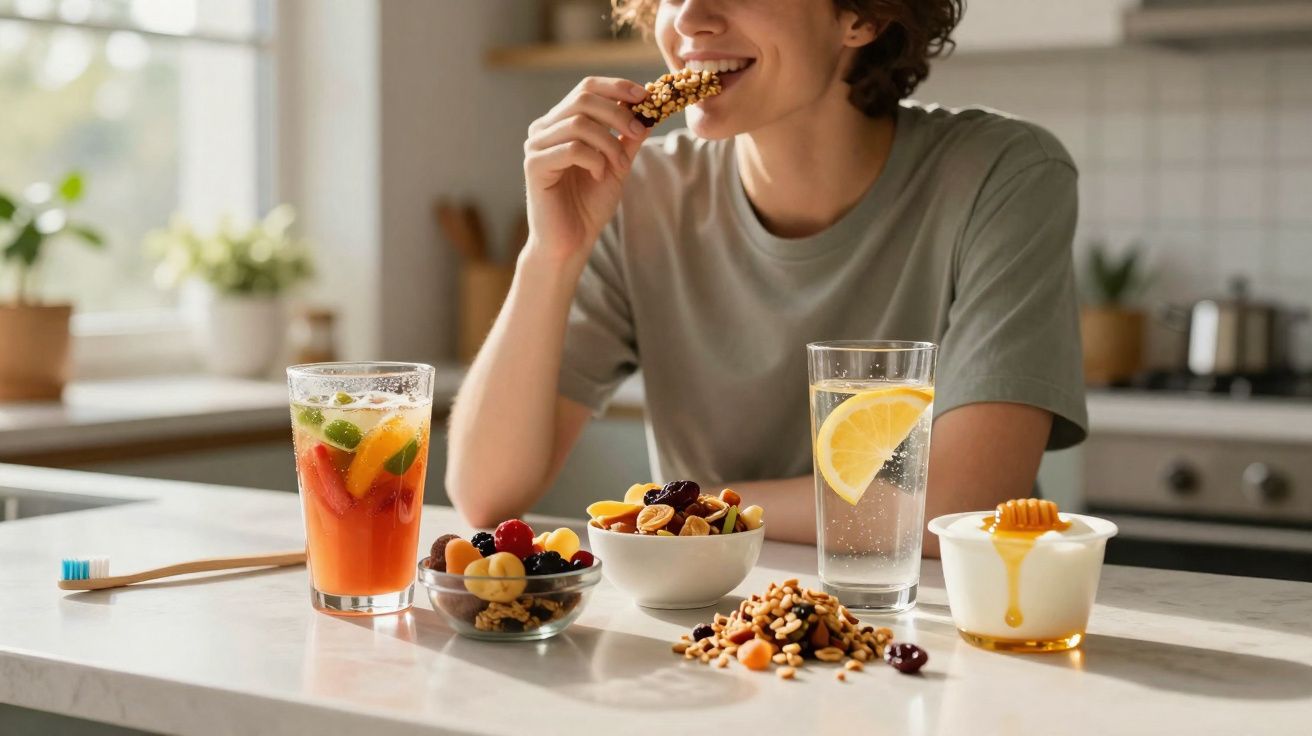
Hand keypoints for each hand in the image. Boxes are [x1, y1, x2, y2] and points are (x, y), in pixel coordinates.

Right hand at [523, 76, 649, 268]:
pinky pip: (572, 148)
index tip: (645, 96)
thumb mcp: (617, 164)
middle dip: (619, 114)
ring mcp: (536, 146)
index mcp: (560, 122)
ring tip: (619, 165)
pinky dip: (594, 159)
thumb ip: (627, 137)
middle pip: (584, 99)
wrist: (571, 242)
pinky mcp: (534, 166)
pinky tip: (598, 176)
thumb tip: (649, 109)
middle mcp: (544, 128)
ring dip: (609, 143)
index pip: (586, 87)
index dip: (617, 87)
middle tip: (640, 133)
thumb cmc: (589, 205)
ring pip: (579, 123)